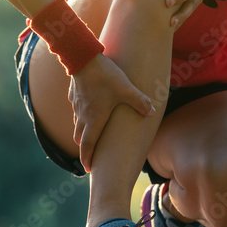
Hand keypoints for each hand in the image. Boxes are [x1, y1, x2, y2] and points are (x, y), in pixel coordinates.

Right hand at [68, 53, 155, 171]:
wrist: (82, 57)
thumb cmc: (105, 76)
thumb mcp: (126, 89)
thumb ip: (140, 101)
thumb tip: (152, 111)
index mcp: (95, 119)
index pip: (88, 146)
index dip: (88, 159)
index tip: (89, 169)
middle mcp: (83, 116)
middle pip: (80, 138)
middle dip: (85, 148)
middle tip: (91, 156)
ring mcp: (76, 106)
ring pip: (77, 125)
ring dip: (83, 133)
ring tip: (90, 136)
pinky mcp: (74, 95)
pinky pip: (76, 111)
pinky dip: (81, 117)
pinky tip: (88, 111)